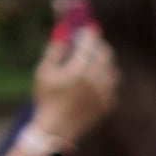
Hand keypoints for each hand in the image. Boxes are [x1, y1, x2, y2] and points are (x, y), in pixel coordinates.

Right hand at [30, 30, 116, 146]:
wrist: (57, 128)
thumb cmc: (46, 98)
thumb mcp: (44, 71)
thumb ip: (54, 50)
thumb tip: (63, 32)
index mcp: (78, 72)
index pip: (89, 46)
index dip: (90, 35)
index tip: (90, 28)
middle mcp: (95, 82)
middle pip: (105, 56)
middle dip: (100, 46)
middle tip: (94, 43)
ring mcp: (104, 94)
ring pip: (112, 71)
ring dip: (104, 64)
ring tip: (93, 62)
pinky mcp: (108, 105)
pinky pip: (111, 87)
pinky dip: (104, 81)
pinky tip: (93, 82)